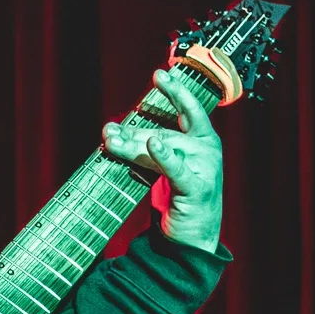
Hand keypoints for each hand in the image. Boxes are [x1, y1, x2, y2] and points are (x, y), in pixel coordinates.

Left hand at [103, 65, 223, 251]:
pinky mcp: (197, 189)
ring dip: (133, 145)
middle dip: (133, 130)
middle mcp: (207, 148)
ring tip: (110, 141)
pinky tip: (153, 143)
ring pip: (163, 148)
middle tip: (107, 130)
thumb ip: (146, 146)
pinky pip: (176, 169)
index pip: (188, 109)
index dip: (175, 90)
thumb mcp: (162, 166)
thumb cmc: (178, 198)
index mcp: (203, 139)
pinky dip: (164, 156)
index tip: (159, 74)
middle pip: (164, 131)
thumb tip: (113, 130)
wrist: (192, 239)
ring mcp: (205, 167)